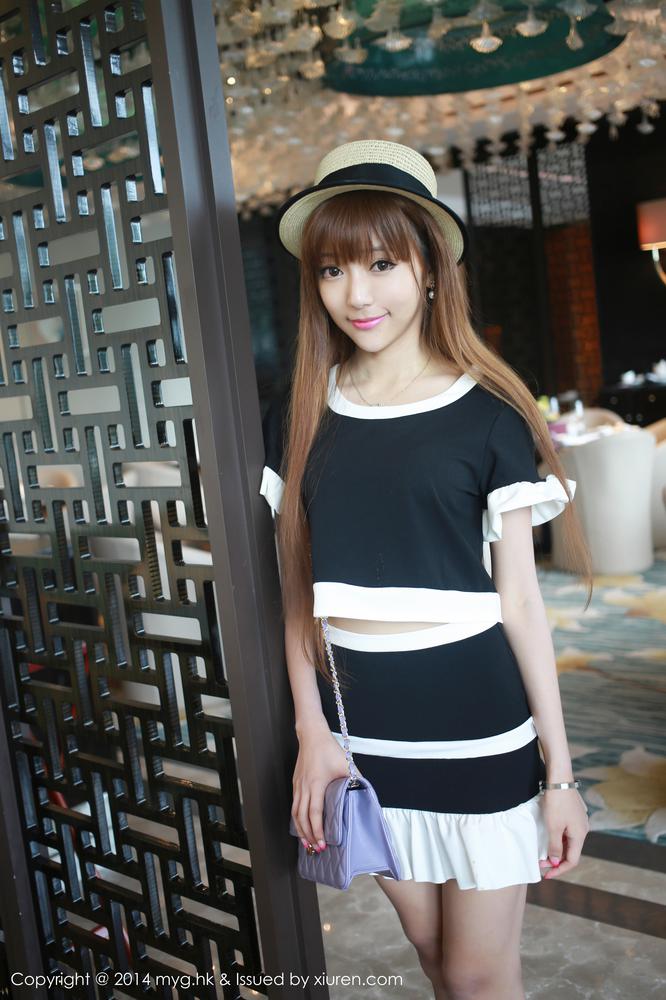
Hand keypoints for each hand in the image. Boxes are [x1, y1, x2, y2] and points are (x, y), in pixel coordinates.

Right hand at [291, 720, 355, 852]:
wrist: (312, 735)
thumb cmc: (329, 749)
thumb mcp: (346, 764)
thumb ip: (356, 780)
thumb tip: (365, 793)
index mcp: (316, 784)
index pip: (315, 814)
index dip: (318, 831)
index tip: (323, 843)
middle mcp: (304, 787)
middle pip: (302, 818)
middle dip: (308, 836)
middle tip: (316, 849)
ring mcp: (298, 786)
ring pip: (295, 814)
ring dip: (300, 830)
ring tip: (307, 843)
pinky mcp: (296, 783)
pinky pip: (294, 805)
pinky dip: (297, 819)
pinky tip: (302, 825)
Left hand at [538, 788, 588, 878]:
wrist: (559, 778)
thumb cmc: (556, 802)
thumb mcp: (553, 826)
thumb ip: (555, 846)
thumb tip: (556, 862)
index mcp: (580, 835)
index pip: (572, 860)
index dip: (559, 870)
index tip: (546, 875)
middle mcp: (583, 829)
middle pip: (571, 851)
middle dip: (557, 860)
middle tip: (541, 864)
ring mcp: (579, 820)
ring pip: (569, 841)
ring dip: (557, 849)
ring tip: (543, 853)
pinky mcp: (574, 813)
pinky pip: (568, 831)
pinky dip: (559, 838)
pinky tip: (550, 837)